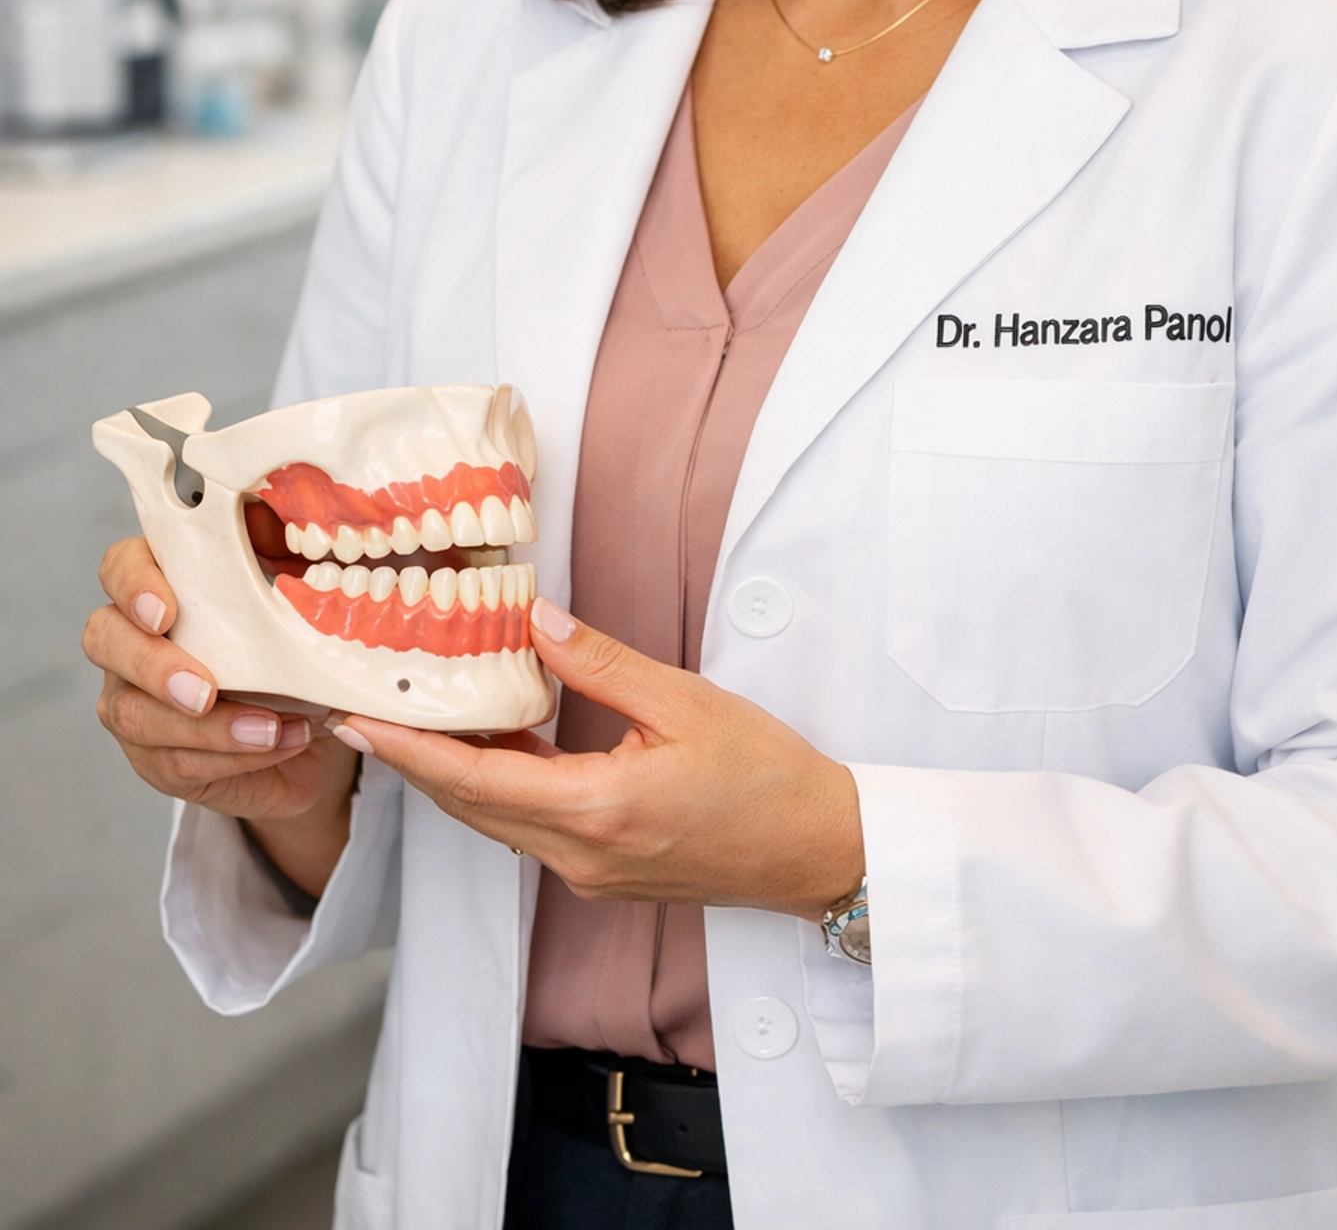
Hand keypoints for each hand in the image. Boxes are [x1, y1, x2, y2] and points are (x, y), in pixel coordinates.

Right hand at [84, 536, 358, 896]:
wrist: (317, 723)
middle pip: (105, 641)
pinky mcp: (157, 757)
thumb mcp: (298, 582)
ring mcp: (136, 702)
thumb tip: (282, 502)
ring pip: (136, 715)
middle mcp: (134, 641)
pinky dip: (232, 757)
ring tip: (270, 727)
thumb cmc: (295, 638)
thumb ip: (279, 542)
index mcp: (162, 584)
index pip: (121, 567)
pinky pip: (174, 763)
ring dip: (208, 727)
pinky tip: (282, 742)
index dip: (133, 584)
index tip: (167, 610)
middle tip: (206, 689)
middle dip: (153, 667)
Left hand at [331, 599, 863, 918]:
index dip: (407, 752)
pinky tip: (497, 744)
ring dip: (456, 774)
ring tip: (418, 718)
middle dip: (414, 760)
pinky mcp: (605, 874)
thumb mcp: (686, 701)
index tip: (356, 722)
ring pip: (497, 821)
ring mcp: (590, 873)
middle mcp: (580, 854)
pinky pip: (530, 829)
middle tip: (366, 708)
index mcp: (597, 810)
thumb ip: (602, 664)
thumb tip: (536, 622)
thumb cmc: (767, 776)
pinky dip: (500, 787)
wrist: (820, 850)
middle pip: (471, 806)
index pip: (474, 780)